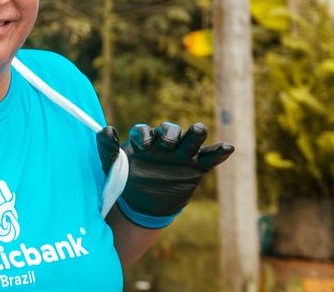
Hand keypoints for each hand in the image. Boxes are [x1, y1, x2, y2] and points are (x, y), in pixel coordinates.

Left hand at [106, 122, 232, 227]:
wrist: (143, 204)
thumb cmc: (127, 180)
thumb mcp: (112, 167)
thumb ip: (107, 149)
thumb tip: (105, 129)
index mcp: (143, 141)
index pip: (144, 131)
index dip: (144, 135)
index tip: (142, 146)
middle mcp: (163, 143)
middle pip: (170, 130)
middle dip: (169, 133)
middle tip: (167, 143)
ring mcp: (182, 154)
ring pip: (191, 139)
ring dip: (195, 134)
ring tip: (198, 129)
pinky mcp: (197, 167)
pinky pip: (210, 157)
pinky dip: (219, 152)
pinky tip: (228, 147)